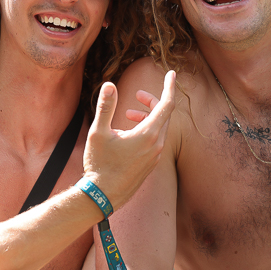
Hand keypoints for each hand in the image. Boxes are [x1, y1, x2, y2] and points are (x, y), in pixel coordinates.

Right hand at [83, 70, 176, 206]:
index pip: (167, 104)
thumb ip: (106, 107)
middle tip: (138, 95)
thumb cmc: (100, 165)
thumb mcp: (99, 132)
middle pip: (163, 115)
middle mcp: (157, 145)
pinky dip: (146, 130)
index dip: (169, 86)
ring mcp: (155, 157)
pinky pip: (155, 141)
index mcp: (149, 134)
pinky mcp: (150, 165)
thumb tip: (109, 85)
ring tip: (128, 114)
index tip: (171, 73)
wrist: (102, 196)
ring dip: (146, 117)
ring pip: (159, 129)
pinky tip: (127, 134)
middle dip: (152, 101)